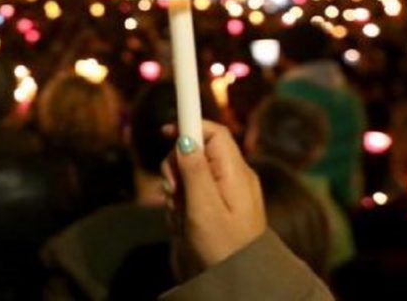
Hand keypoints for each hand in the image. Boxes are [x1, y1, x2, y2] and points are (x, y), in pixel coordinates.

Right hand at [162, 121, 266, 280]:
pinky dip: (183, 204)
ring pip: (191, 173)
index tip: (166, 131)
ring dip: (177, 190)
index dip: (190, 125)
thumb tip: (185, 138)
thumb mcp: (205, 210)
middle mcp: (233, 177)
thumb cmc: (224, 248)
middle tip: (173, 192)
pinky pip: (195, 193)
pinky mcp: (220, 205)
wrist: (241, 280)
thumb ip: (195, 172)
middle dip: (177, 168)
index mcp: (235, 173)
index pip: (214, 132)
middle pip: (197, 151)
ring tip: (180, 215)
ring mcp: (228, 191)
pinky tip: (184, 222)